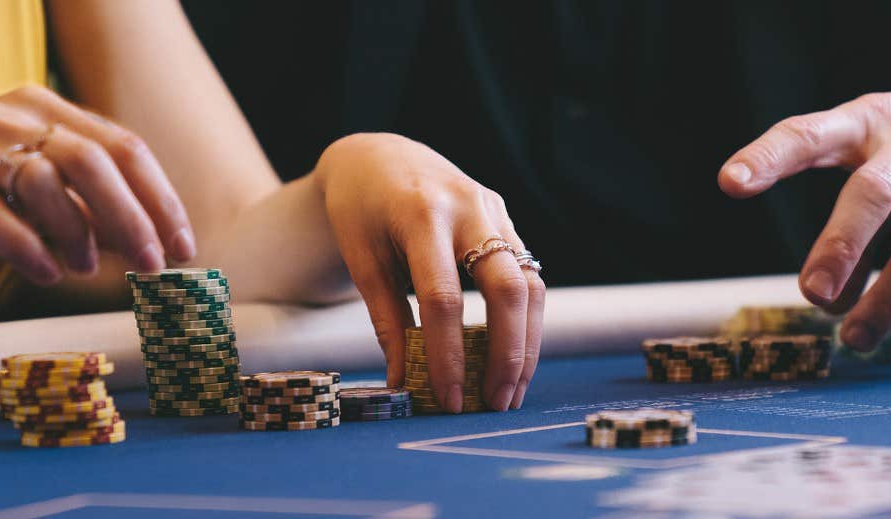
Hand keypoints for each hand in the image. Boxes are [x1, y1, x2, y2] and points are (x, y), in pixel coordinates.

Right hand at [0, 86, 194, 283]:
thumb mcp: (22, 179)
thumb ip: (79, 196)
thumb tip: (144, 237)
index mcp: (38, 106)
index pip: (122, 145)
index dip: (160, 197)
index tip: (183, 245)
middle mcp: (7, 118)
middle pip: (94, 162)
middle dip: (135, 218)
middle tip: (156, 266)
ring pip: (47, 183)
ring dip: (80, 233)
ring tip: (86, 268)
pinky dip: (30, 249)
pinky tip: (48, 274)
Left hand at [315, 133, 544, 411]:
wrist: (376, 155)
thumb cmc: (360, 210)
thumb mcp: (362, 260)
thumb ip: (387, 320)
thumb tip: (404, 382)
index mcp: (420, 215)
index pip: (444, 298)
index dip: (448, 355)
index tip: (449, 399)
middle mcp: (467, 207)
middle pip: (506, 289)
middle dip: (507, 353)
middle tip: (497, 403)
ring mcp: (493, 209)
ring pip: (530, 283)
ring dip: (527, 343)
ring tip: (511, 390)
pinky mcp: (505, 215)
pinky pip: (528, 273)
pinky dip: (525, 319)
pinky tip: (514, 355)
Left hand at [719, 73, 890, 350]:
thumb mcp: (861, 139)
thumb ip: (813, 176)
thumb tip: (787, 253)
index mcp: (867, 123)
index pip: (810, 134)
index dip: (770, 156)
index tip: (730, 182)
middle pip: (873, 194)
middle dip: (841, 246)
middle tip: (814, 296)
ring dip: (889, 298)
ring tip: (855, 338)